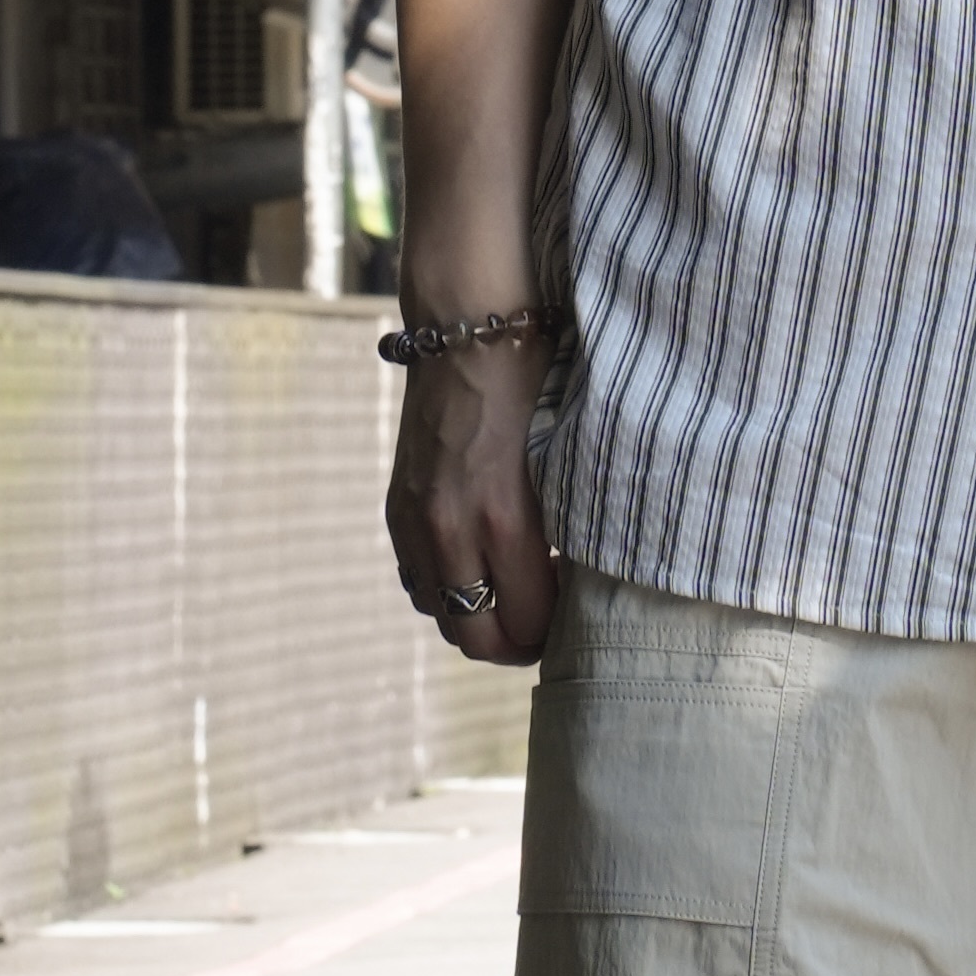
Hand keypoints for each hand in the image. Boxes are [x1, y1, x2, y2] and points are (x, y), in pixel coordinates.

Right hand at [384, 327, 559, 660]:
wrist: (467, 330)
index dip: (556, 631)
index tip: (577, 614)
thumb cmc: (534, 383)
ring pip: (442, 616)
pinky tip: (479, 568)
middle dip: (517, 645)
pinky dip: (448, 591)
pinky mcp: (398, 509)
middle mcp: (450, 529)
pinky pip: (418, 582)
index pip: (527, 623)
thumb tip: (576, 584)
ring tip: (517, 598)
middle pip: (477, 637)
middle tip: (549, 629)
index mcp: (502, 518)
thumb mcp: (565, 458)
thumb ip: (565, 528)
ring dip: (479, 620)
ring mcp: (416, 521)